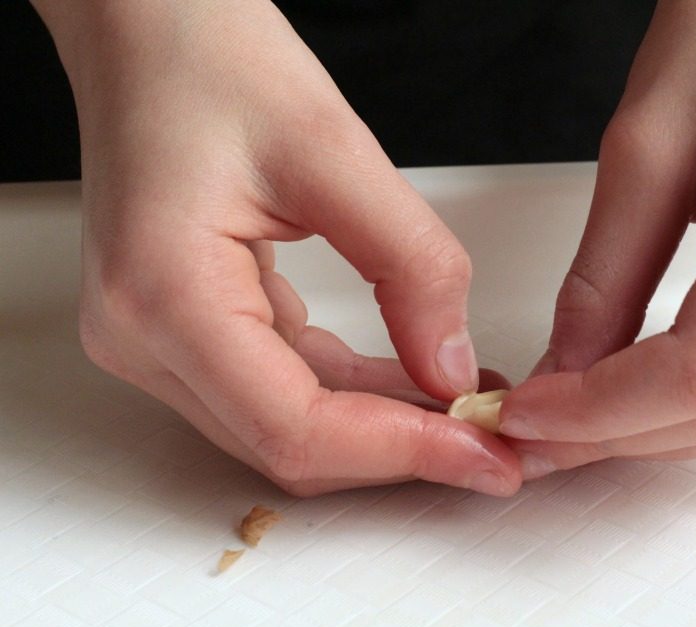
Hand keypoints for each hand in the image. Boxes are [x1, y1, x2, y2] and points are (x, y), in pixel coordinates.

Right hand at [35, 0, 520, 495]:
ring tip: (469, 408)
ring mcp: (156, 338)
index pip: (294, 425)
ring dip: (383, 427)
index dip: (400, 453)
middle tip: (491, 442)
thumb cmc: (205, 56)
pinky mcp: (185, 326)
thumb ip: (409, 265)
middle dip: (400, 450)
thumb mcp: (332, 149)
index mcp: (164, 293)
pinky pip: (280, 387)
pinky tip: (417, 378)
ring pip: (287, 426)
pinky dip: (353, 393)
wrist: (145, 26)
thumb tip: (452, 366)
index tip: (482, 453)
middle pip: (288, 443)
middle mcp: (143, 336)